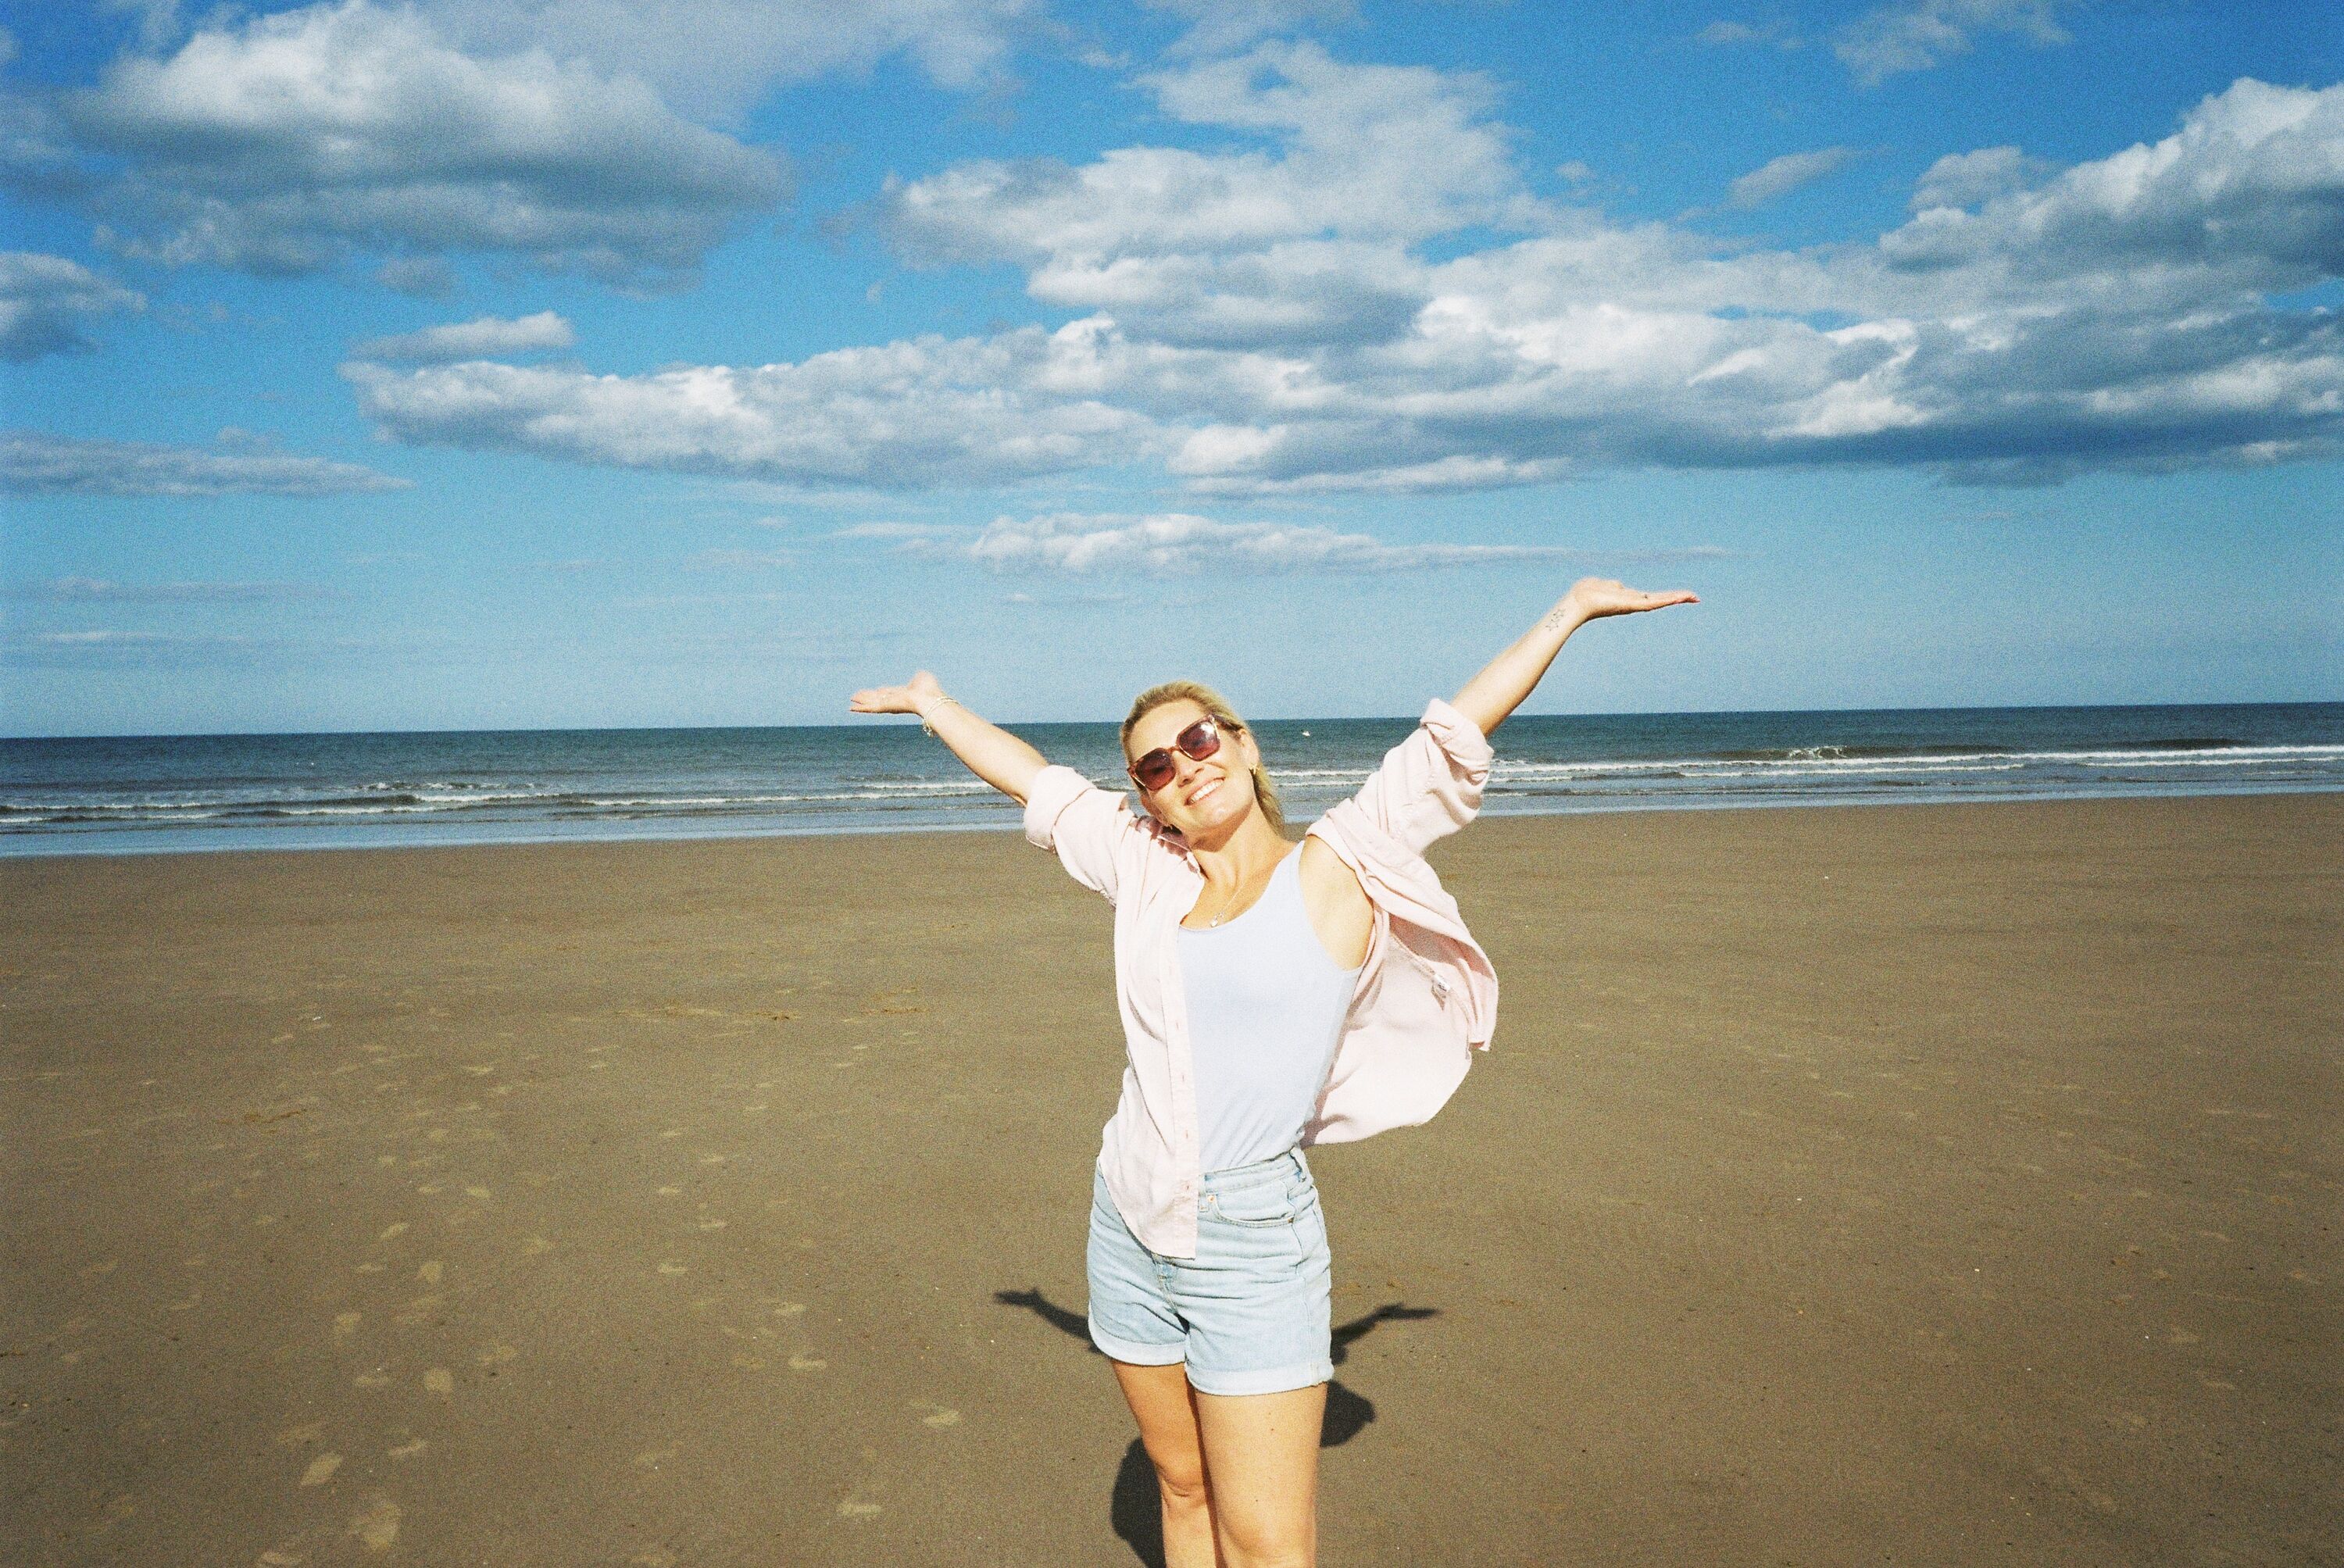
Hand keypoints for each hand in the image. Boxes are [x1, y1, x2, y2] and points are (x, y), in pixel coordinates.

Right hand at [849, 669, 947, 716]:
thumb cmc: (930, 689)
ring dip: (861, 702)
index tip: (877, 690)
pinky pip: (869, 708)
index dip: (882, 691)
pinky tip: (850, 708)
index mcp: (904, 693)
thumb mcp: (922, 677)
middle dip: (868, 697)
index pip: (890, 692)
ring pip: (871, 703)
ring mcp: (889, 705)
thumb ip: (918, 676)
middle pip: (878, 698)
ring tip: (851, 700)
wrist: (929, 699)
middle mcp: (895, 700)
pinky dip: (859, 708)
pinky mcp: (885, 708)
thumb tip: (918, 675)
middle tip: (858, 696)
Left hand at [1558, 577, 1699, 625]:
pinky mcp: (1630, 606)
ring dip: (1676, 598)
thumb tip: (1617, 585)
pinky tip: (1677, 599)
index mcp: (1629, 598)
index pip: (1652, 597)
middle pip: (1660, 599)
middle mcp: (1633, 603)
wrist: (1579, 600)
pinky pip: (1651, 602)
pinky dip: (1665, 600)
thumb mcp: (1605, 584)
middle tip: (1695, 597)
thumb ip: (1614, 585)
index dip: (1667, 596)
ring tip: (1692, 597)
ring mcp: (1633, 605)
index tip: (1681, 596)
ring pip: (1659, 601)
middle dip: (1678, 597)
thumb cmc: (1587, 592)